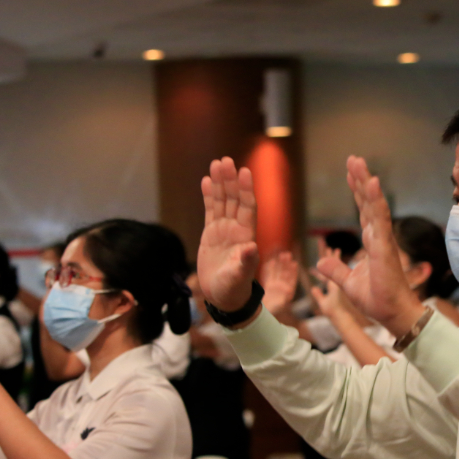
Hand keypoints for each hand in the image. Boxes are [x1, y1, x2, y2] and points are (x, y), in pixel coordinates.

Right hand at [197, 157, 259, 312]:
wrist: (223, 297)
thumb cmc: (234, 290)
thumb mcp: (239, 278)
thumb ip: (245, 263)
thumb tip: (251, 247)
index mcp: (246, 236)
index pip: (248, 208)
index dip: (246, 190)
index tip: (245, 172)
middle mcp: (237, 229)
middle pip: (235, 199)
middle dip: (231, 180)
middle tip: (226, 161)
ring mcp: (224, 230)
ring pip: (223, 201)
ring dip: (221, 183)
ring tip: (217, 164)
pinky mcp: (212, 234)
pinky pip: (211, 210)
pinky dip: (210, 196)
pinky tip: (207, 180)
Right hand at [260, 251, 299, 315]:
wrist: (265, 316)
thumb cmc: (274, 313)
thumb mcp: (280, 307)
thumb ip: (284, 299)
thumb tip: (288, 291)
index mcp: (288, 292)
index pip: (291, 280)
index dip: (293, 272)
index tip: (294, 264)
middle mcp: (283, 288)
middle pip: (285, 274)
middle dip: (287, 264)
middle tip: (288, 254)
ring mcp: (276, 286)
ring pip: (278, 273)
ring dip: (280, 264)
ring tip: (282, 254)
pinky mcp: (268, 286)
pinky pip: (270, 275)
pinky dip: (270, 269)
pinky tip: (271, 261)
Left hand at [314, 156, 423, 336]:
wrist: (391, 314)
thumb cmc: (377, 300)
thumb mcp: (348, 283)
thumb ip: (336, 269)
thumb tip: (322, 260)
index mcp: (371, 243)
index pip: (363, 212)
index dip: (357, 192)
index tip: (351, 174)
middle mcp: (378, 237)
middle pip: (367, 203)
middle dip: (360, 180)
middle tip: (353, 159)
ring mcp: (382, 239)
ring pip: (373, 205)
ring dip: (366, 182)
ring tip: (358, 163)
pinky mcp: (384, 246)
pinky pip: (380, 218)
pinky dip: (375, 199)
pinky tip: (372, 182)